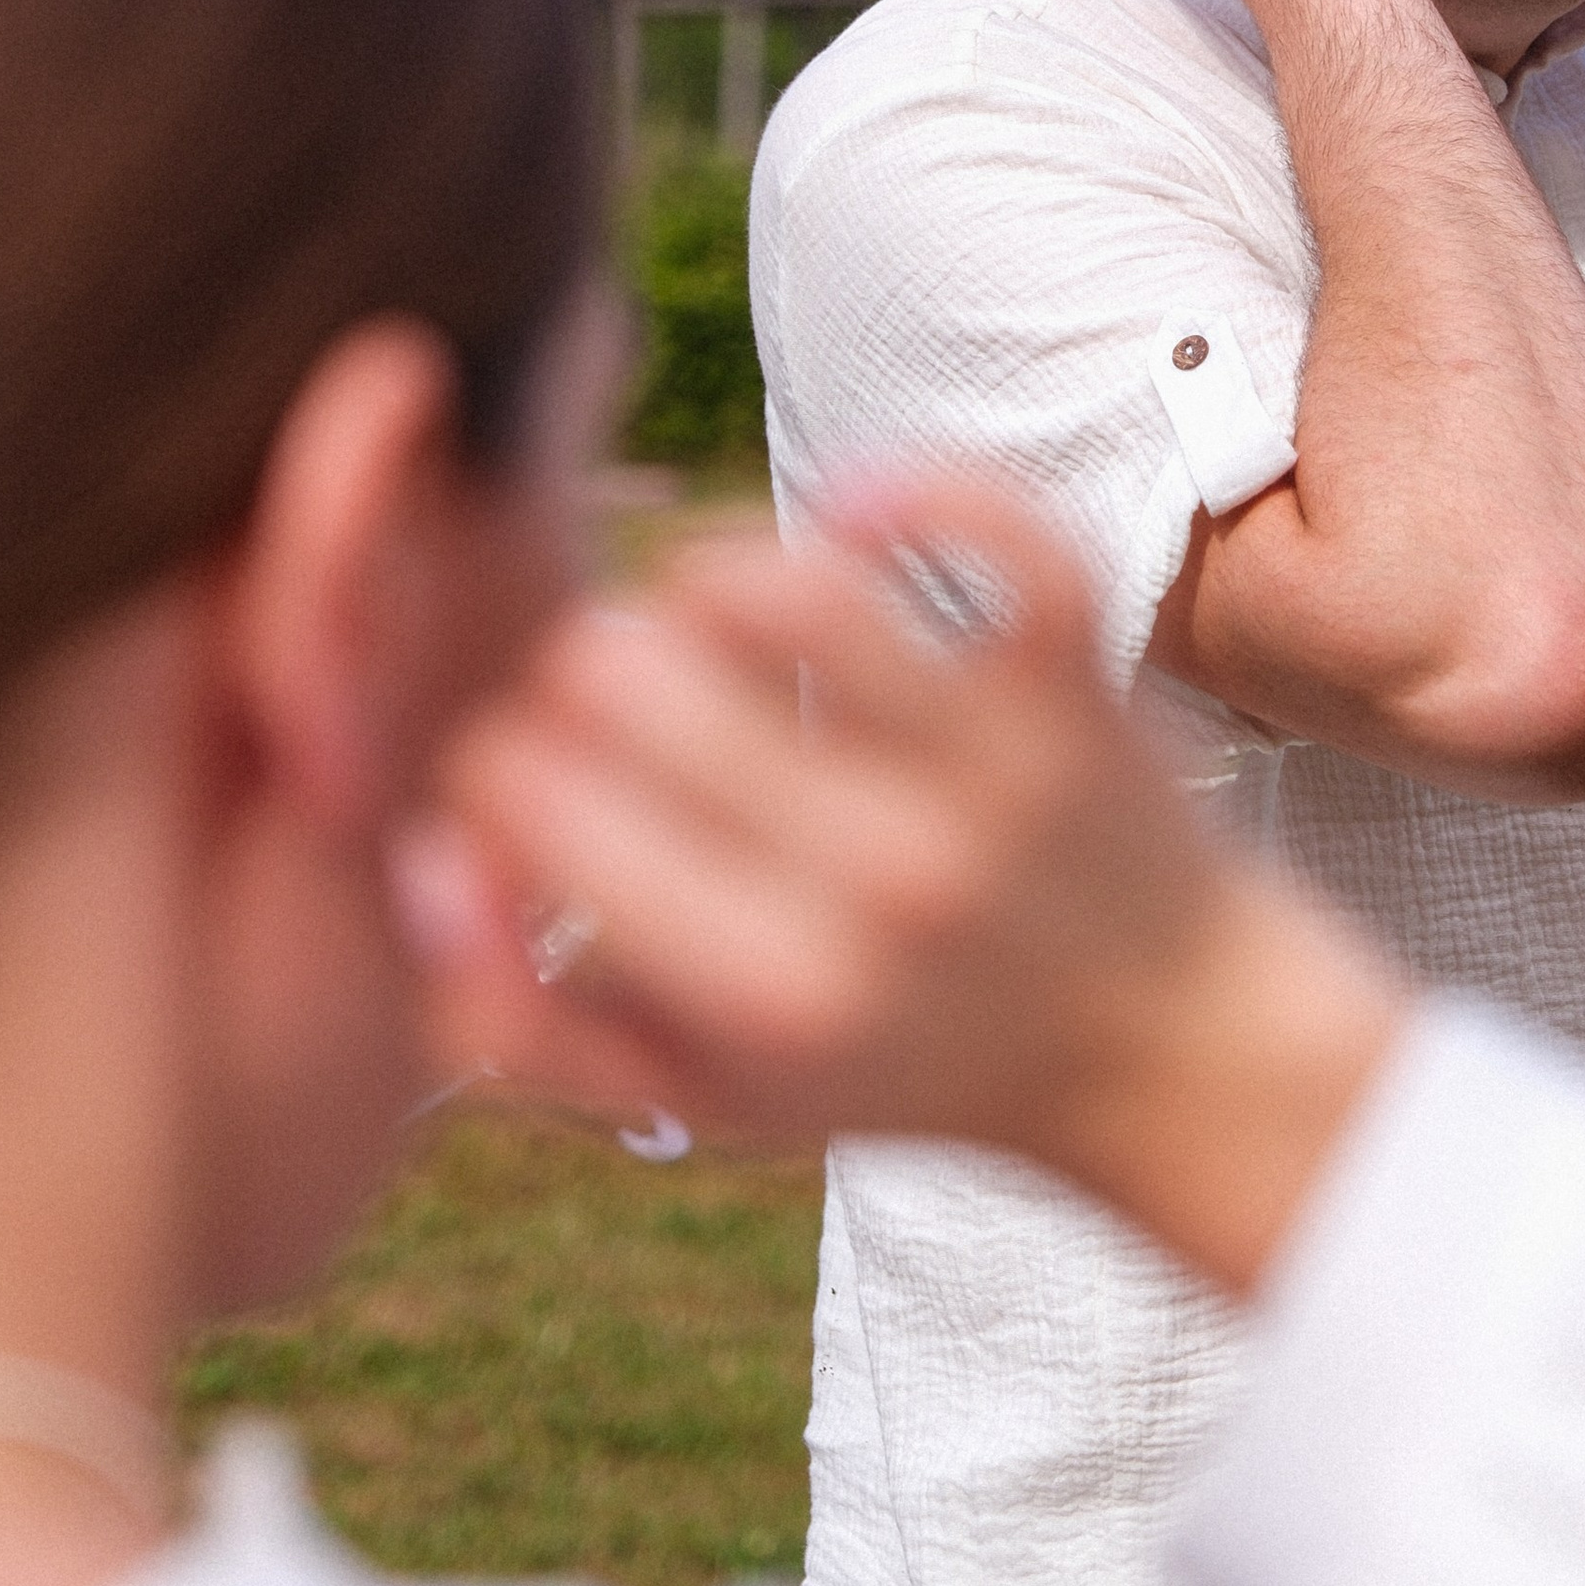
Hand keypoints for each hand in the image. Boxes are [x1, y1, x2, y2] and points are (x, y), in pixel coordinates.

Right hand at [406, 477, 1401, 1289]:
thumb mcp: (704, 1099)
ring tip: (700, 620)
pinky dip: (902, 486)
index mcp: (766, 996)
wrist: (1166, 1050)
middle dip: (572, 671)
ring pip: (773, 584)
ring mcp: (989, 767)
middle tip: (613, 706)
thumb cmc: (900, 1058)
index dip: (484, 765)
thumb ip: (522, 1022)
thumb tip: (418, 866)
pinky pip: (986, 524)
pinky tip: (843, 516)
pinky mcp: (1077, 676)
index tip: (524, 777)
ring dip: (696, 574)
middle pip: (620, 676)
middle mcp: (877, 880)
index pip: (529, 801)